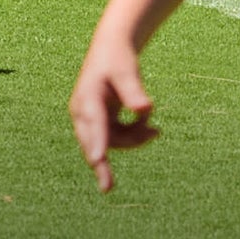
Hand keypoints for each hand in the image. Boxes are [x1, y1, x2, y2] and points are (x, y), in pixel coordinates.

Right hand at [68, 24, 159, 192]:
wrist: (112, 50)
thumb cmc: (119, 58)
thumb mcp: (127, 71)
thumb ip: (134, 90)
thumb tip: (145, 108)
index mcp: (87, 97)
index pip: (93, 123)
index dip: (96, 142)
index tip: (98, 160)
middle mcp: (84, 111)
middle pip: (95, 141)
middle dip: (103, 164)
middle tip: (107, 188)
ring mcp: (92, 119)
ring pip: (111, 142)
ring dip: (134, 139)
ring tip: (155, 130)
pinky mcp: (101, 123)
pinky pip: (118, 138)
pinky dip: (134, 134)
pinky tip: (151, 127)